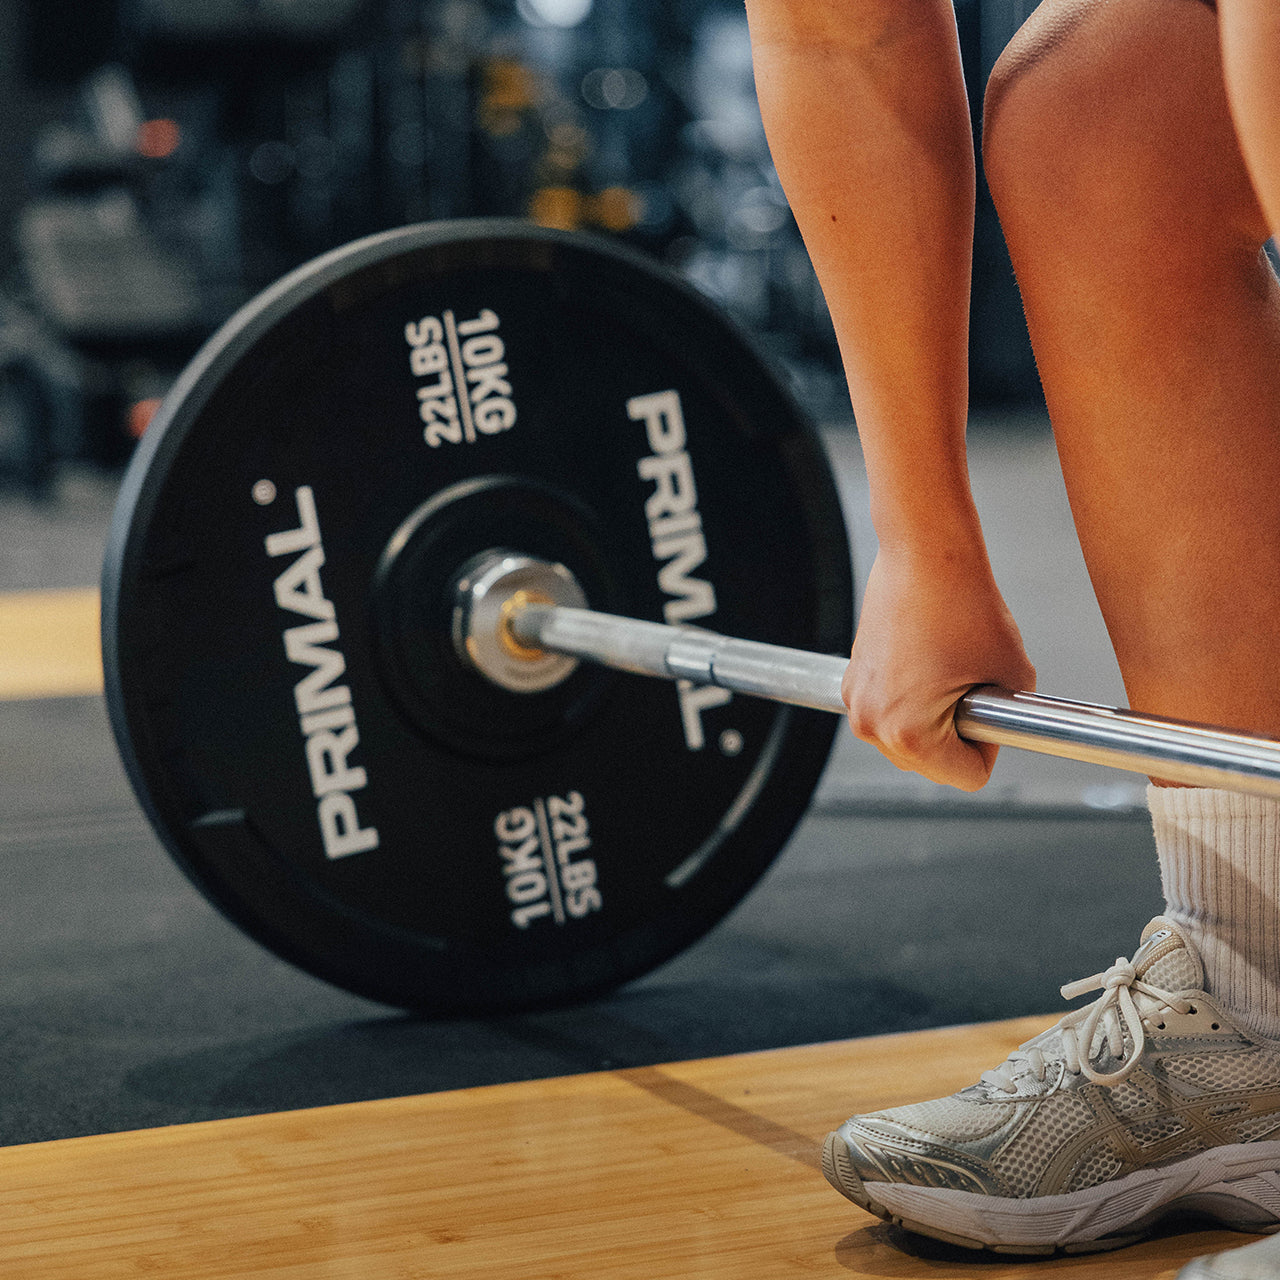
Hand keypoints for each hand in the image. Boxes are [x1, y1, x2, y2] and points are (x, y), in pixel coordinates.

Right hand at [842, 545, 1035, 789]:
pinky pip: (890, 713)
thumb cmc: (964, 604)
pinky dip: (911, 699)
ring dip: (933, 719)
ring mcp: (856, 703)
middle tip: (969, 685)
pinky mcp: (851, 682)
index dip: (991, 745)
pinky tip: (926, 661)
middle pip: (932, 766)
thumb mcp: (1013, 676)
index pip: (968, 777)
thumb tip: (1001, 737)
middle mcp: (872, 724)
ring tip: (947, 669)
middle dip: (956, 734)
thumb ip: (1012, 722)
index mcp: (909, 732)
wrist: (924, 555)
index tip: (991, 709)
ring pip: (909, 742)